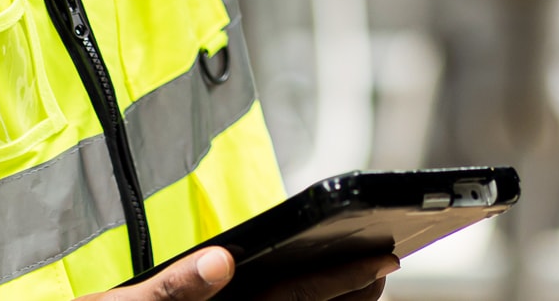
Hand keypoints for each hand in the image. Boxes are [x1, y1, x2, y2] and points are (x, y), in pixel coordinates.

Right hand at [75, 248, 398, 300]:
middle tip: (387, 266)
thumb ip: (171, 287)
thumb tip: (219, 263)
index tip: (383, 262)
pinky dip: (296, 299)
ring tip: (363, 278)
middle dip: (348, 292)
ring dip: (328, 299)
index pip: (292, 299)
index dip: (341, 281)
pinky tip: (304, 288)